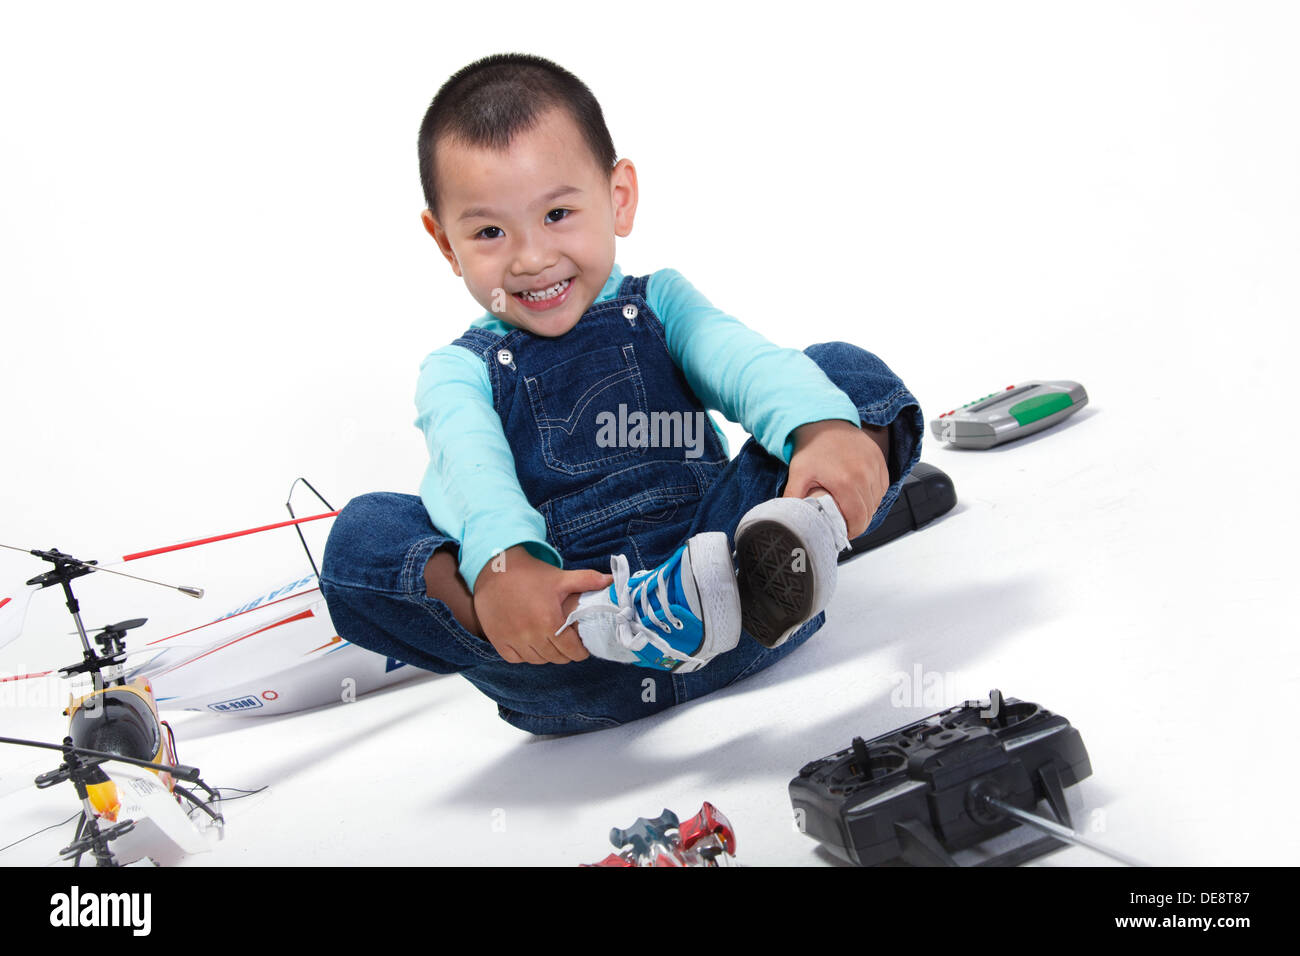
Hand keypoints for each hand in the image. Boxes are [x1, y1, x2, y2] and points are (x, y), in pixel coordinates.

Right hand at [472, 545, 612, 663]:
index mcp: (549, 622)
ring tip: (551, 643)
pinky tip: (531, 643)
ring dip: (547, 655)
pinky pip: (517, 659)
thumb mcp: (561, 577)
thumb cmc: (531, 574)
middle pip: (556, 658)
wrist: (495, 569)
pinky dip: (526, 655)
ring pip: (537, 660)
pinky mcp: (498, 641)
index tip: (582, 647)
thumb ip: (588, 581)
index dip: (580, 651)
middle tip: (568, 644)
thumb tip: (612, 581)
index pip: (572, 651)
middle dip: (566, 653)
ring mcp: (513, 640)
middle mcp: (530, 635)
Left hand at [785, 419, 889, 537]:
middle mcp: (864, 475)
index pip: (858, 519)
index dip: (852, 531)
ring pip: (877, 500)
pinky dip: (874, 494)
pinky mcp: (879, 460)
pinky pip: (883, 486)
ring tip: (852, 509)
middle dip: (858, 522)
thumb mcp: (797, 475)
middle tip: (846, 523)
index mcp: (845, 482)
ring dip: (867, 508)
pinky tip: (862, 494)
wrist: (823, 421)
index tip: (844, 532)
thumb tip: (789, 520)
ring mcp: (874, 466)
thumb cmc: (811, 447)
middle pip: (869, 512)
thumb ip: (793, 499)